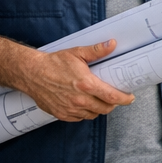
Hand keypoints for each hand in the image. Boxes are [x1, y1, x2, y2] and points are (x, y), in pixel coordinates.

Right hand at [17, 41, 134, 121]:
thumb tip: (112, 44)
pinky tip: (86, 104)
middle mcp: (79, 100)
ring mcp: (69, 109)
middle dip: (113, 104)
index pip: (111, 97)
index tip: (130, 98)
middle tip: (115, 97)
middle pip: (105, 108)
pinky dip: (86, 113)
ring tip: (100, 99)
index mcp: (86, 84)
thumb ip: (97, 50)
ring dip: (99, 109)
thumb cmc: (54, 63)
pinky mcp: (61, 114)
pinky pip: (79, 118)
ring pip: (93, 114)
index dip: (124, 99)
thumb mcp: (77, 53)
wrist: (32, 73)